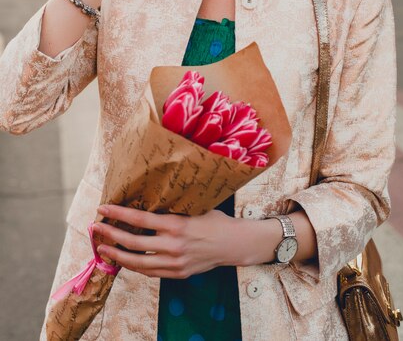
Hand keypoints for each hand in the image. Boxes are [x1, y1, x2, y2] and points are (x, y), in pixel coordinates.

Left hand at [92, 204, 247, 278]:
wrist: (232, 243)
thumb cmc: (213, 220)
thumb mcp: (192, 208)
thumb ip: (170, 210)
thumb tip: (146, 201)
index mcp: (175, 224)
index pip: (139, 218)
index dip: (118, 214)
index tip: (103, 209)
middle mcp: (172, 245)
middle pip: (133, 243)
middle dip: (111, 235)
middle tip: (97, 228)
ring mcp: (174, 262)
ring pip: (137, 263)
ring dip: (117, 256)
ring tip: (103, 249)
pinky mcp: (177, 273)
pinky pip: (150, 272)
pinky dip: (135, 266)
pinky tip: (125, 260)